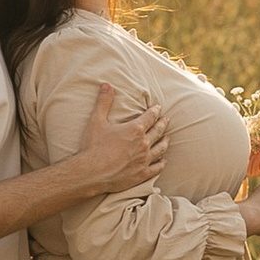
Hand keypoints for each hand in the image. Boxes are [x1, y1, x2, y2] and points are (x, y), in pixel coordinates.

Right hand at [76, 80, 167, 194]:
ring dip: (165, 142)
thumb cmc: (94, 146)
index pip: (150, 117)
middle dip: (162, 124)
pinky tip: (163, 160)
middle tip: (166, 120)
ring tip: (167, 138)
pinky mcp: (142, 174)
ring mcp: (144, 160)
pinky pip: (157, 168)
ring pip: (160, 149)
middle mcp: (143, 144)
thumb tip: (106, 85)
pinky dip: (161, 163)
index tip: (158, 108)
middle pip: (158, 131)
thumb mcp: (97, 121)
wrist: (91, 173)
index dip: (155, 111)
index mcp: (135, 129)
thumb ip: (104, 102)